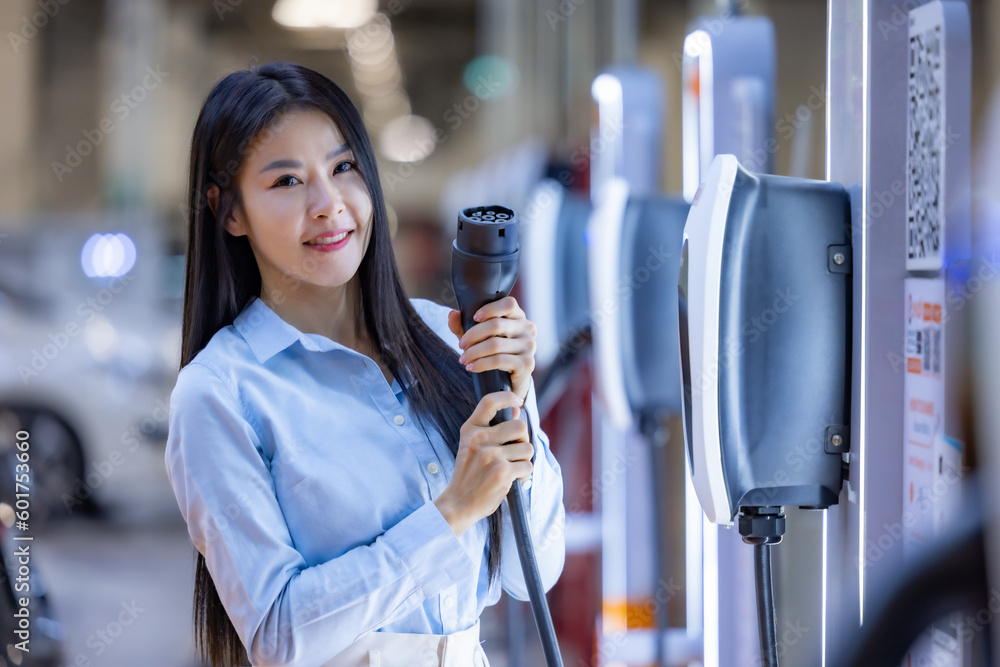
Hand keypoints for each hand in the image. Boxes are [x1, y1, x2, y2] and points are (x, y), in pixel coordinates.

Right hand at [434, 391, 533, 537]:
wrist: (459, 502)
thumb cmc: (469, 474)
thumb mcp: (473, 446)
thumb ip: (493, 428)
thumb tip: (516, 409)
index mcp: (470, 429)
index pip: (489, 402)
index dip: (507, 397)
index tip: (518, 402)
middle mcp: (480, 439)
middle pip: (519, 426)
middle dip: (523, 439)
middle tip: (515, 452)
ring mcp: (491, 455)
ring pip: (527, 448)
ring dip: (524, 460)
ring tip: (511, 468)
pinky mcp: (502, 471)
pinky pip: (528, 466)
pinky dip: (525, 475)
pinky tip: (513, 479)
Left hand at [447, 296, 536, 402]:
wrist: (509, 382)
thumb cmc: (494, 353)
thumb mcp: (477, 338)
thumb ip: (463, 325)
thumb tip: (452, 314)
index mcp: (518, 317)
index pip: (509, 304)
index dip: (490, 309)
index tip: (474, 318)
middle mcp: (527, 329)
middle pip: (497, 324)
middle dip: (473, 335)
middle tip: (461, 345)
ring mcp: (529, 346)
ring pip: (496, 344)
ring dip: (474, 352)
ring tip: (463, 359)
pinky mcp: (527, 364)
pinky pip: (500, 360)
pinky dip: (481, 364)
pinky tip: (471, 367)